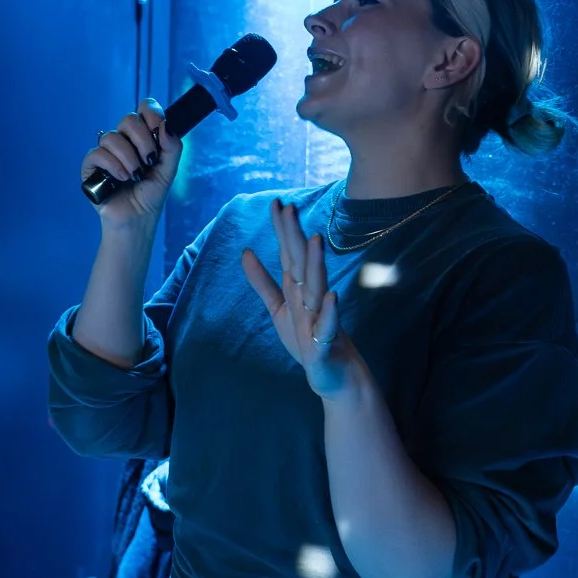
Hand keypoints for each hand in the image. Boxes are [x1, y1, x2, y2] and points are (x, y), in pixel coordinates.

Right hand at [83, 99, 181, 230]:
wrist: (137, 220)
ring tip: (134, 176)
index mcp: (143, 138)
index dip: (150, 112)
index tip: (158, 126)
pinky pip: (97, 153)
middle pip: (128, 120)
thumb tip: (165, 125)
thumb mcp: (169, 170)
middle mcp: (124, 141)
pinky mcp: (91, 167)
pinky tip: (120, 179)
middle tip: (148, 161)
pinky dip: (112, 165)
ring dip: (128, 158)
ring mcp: (106, 153)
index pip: (144, 110)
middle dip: (143, 140)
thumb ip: (173, 147)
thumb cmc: (150, 196)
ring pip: (112, 137)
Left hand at [240, 198, 364, 399]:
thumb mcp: (278, 308)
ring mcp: (320, 317)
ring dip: (316, 265)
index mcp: (298, 288)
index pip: (289, 253)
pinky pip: (328, 324)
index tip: (276, 203)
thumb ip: (262, 281)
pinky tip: (331, 296)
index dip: (282, 230)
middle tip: (290, 208)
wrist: (332, 374)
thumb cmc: (307, 339)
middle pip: (302, 263)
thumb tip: (245, 251)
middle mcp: (311, 297)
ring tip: (314, 240)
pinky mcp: (326, 341)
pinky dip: (330, 311)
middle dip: (295, 236)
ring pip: (317, 287)